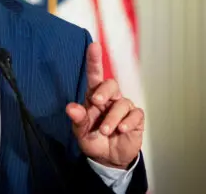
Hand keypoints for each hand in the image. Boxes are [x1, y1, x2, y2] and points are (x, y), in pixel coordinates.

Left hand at [65, 43, 143, 168]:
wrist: (109, 159)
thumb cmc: (93, 140)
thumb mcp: (81, 133)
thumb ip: (78, 120)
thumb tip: (70, 107)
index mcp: (94, 97)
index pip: (95, 75)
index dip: (94, 60)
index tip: (94, 46)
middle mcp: (110, 99)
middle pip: (111, 84)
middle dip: (104, 91)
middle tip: (97, 102)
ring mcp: (124, 107)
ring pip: (122, 103)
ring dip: (112, 118)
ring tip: (106, 131)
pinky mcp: (136, 118)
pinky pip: (135, 114)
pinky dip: (127, 122)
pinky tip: (121, 130)